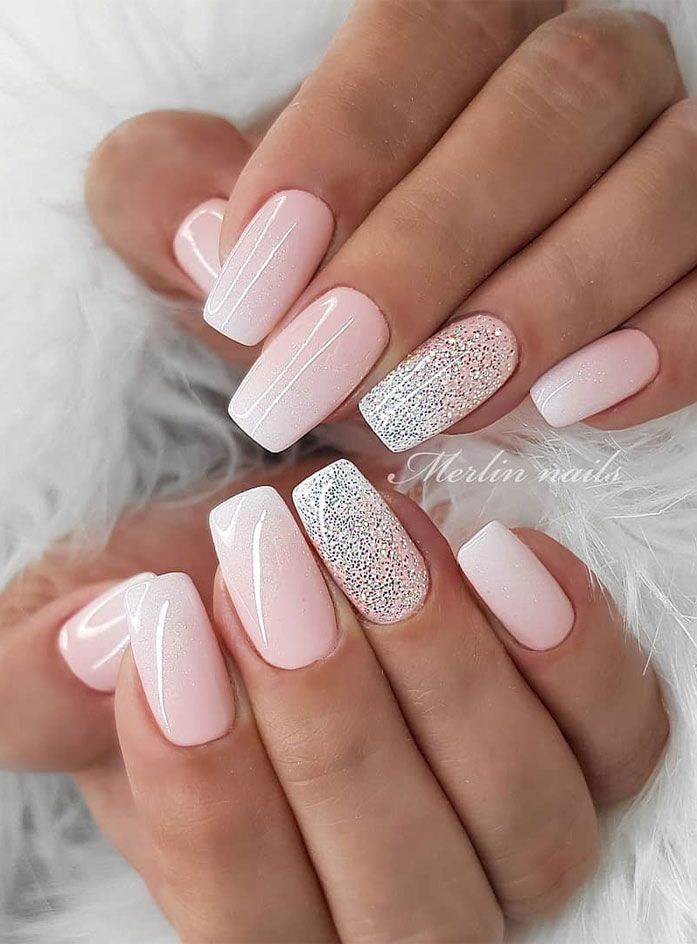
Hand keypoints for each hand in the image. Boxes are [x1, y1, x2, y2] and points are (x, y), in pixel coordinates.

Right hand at [2, 458, 667, 941]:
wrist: (282, 556)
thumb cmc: (186, 615)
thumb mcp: (85, 639)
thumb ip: (46, 674)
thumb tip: (100, 649)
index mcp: (267, 913)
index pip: (253, 934)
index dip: (210, 802)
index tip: (164, 627)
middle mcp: (409, 906)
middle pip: (410, 904)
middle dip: (331, 724)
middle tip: (265, 561)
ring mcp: (515, 834)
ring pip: (531, 830)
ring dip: (445, 673)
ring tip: (367, 532)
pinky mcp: (590, 745)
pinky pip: (618, 737)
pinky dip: (569, 652)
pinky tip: (493, 553)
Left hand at [89, 2, 694, 453]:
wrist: (403, 350)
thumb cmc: (317, 279)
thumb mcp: (229, 241)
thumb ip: (172, 202)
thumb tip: (205, 237)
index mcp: (464, 29)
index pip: (421, 31)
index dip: (342, 148)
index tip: (257, 292)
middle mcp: (586, 72)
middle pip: (552, 103)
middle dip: (435, 249)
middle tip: (334, 375)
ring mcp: (670, 159)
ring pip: (662, 186)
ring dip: (547, 304)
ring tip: (434, 406)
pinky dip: (667, 346)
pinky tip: (575, 408)